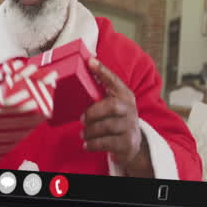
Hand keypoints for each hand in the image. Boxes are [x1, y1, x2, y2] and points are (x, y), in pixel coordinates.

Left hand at [82, 58, 151, 176]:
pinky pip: (107, 143)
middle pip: (112, 106)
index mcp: (124, 96)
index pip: (115, 81)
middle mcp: (130, 110)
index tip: (90, 62)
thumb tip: (75, 77)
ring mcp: (130, 127)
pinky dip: (93, 144)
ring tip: (83, 133)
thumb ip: (98, 94)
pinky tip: (87, 144)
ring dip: (90, 131)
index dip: (103, 71)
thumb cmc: (114, 120)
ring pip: (107, 126)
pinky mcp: (128, 143)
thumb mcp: (110, 105)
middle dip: (93, 112)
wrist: (131, 145)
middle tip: (82, 118)